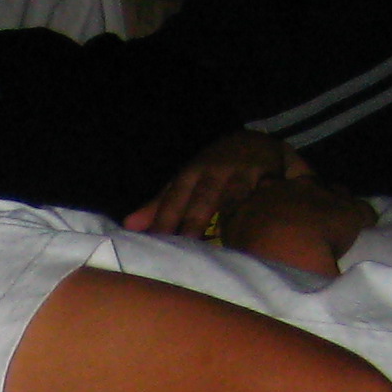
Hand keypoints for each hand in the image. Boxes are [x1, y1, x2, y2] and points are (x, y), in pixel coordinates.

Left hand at [125, 128, 306, 239]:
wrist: (252, 142)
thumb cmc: (210, 171)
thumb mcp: (183, 184)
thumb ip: (158, 206)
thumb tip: (128, 226)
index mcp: (189, 175)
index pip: (173, 200)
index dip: (164, 221)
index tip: (153, 244)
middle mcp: (212, 172)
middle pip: (201, 200)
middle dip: (192, 222)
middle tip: (183, 249)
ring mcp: (238, 173)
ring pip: (231, 196)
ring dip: (226, 215)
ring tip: (220, 242)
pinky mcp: (263, 174)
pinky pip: (260, 193)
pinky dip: (257, 206)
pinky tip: (254, 225)